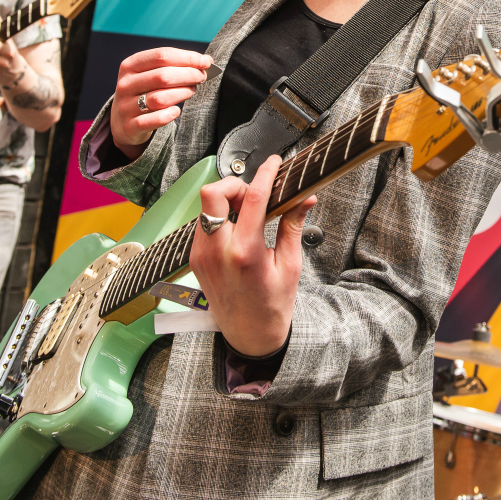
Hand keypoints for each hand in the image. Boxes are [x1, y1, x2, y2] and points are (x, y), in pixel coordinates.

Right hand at [111, 47, 211, 157]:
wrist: (123, 122)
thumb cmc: (145, 92)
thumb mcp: (151, 75)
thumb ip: (175, 66)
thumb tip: (205, 61)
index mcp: (130, 66)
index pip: (161, 56)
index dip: (187, 58)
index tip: (205, 62)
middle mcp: (125, 84)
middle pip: (162, 76)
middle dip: (188, 75)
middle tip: (201, 77)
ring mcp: (125, 106)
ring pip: (159, 98)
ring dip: (182, 93)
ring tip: (191, 91)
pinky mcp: (130, 126)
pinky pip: (155, 119)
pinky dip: (170, 115)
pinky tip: (176, 111)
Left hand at [189, 155, 316, 357]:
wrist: (249, 336)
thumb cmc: (272, 306)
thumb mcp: (290, 266)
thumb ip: (293, 227)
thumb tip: (305, 199)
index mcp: (246, 253)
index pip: (253, 199)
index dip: (265, 174)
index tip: (274, 163)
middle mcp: (218, 252)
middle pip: (213, 194)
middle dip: (234, 184)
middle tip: (253, 194)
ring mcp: (202, 255)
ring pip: (204, 206)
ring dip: (226, 201)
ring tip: (248, 213)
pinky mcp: (195, 258)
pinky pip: (202, 224)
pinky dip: (219, 217)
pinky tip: (237, 228)